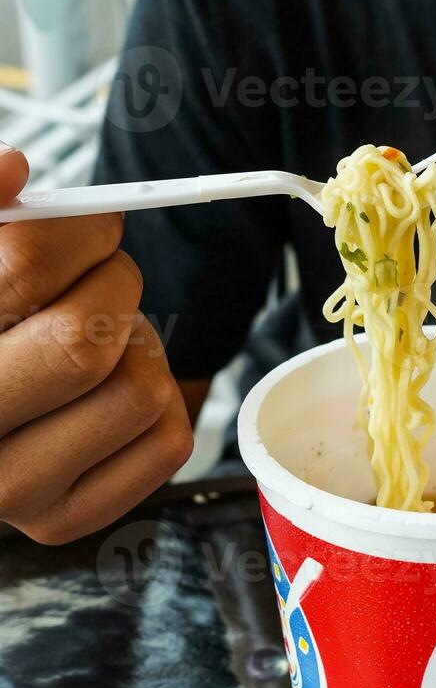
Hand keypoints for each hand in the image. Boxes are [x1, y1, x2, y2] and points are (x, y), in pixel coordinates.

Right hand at [0, 143, 192, 542]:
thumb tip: (14, 168)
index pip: (26, 269)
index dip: (82, 230)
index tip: (95, 227)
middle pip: (88, 335)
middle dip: (116, 287)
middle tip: (106, 282)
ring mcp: (14, 492)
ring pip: (140, 387)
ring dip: (140, 347)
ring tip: (101, 346)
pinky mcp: (68, 520)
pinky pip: (169, 440)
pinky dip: (163, 400)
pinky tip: (114, 393)